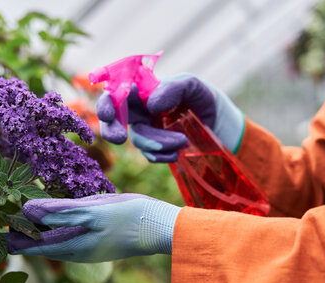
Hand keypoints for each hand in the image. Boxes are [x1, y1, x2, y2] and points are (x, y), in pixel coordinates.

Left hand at [6, 193, 179, 262]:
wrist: (159, 226)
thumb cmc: (127, 217)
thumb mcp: (91, 211)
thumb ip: (58, 211)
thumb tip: (26, 209)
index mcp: (70, 246)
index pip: (29, 245)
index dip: (10, 234)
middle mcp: (73, 250)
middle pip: (37, 243)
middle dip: (19, 230)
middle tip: (1, 212)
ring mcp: (84, 245)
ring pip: (49, 238)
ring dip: (33, 227)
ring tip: (18, 211)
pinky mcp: (93, 238)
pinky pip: (64, 234)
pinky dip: (51, 225)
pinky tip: (48, 215)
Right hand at [97, 74, 244, 160]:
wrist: (218, 122)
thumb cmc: (200, 97)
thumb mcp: (191, 86)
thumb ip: (172, 88)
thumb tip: (150, 104)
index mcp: (141, 90)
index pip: (115, 93)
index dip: (106, 103)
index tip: (108, 114)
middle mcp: (138, 111)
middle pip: (112, 120)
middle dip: (111, 130)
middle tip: (120, 138)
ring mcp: (145, 131)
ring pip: (138, 139)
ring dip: (158, 142)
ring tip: (183, 140)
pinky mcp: (154, 148)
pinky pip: (150, 155)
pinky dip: (163, 155)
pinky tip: (178, 153)